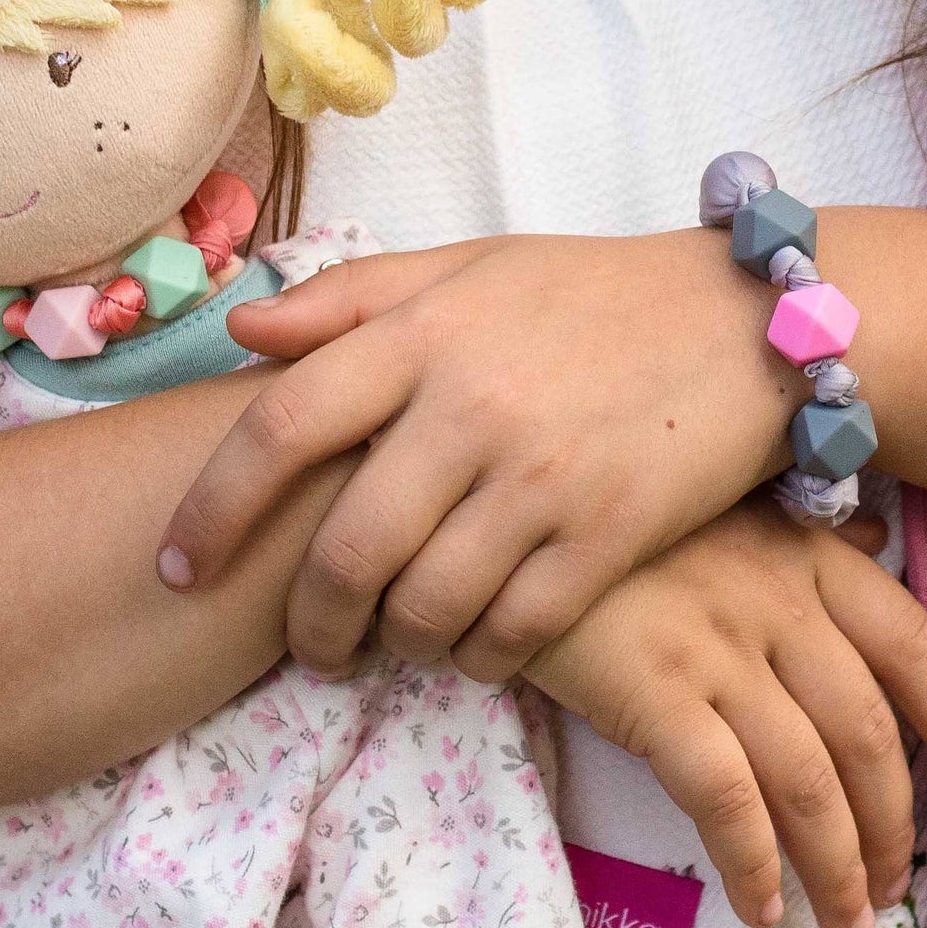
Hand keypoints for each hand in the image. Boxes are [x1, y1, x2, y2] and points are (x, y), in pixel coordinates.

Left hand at [167, 233, 798, 682]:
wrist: (747, 320)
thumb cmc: (589, 295)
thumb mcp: (467, 268)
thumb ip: (351, 298)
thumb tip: (241, 329)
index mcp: (422, 334)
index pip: (279, 427)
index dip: (212, 507)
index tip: (179, 563)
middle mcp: (471, 408)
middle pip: (345, 551)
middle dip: (307, 621)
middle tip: (305, 645)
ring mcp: (541, 480)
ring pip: (424, 608)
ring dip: (393, 646)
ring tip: (392, 643)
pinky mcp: (606, 539)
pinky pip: (511, 634)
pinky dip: (476, 659)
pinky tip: (472, 647)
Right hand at [525, 503, 926, 927]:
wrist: (508, 511)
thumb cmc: (621, 515)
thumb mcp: (725, 504)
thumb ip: (804, 533)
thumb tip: (874, 542)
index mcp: (807, 556)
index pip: (913, 647)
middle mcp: (776, 603)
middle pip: (866, 733)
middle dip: (892, 825)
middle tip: (893, 886)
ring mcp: (714, 647)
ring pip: (807, 778)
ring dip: (836, 865)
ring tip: (845, 921)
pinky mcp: (650, 691)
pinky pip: (724, 795)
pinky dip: (752, 859)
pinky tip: (759, 902)